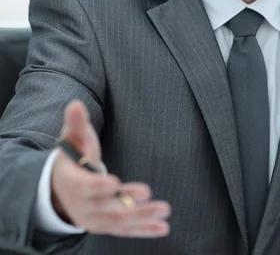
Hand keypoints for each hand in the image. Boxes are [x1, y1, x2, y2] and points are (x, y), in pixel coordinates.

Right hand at [51, 99, 170, 237]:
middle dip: (126, 202)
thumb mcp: (71, 138)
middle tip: (147, 193)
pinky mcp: (106, 225)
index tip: (114, 184)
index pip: (84, 186)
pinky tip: (163, 227)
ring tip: (164, 210)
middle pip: (105, 207)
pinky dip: (144, 230)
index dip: (97, 186)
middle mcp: (82, 205)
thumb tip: (75, 104)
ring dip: (142, 217)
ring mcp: (95, 218)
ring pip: (119, 221)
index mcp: (72, 182)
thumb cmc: (72, 156)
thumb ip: (75, 123)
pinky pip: (126, 230)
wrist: (60, 188)